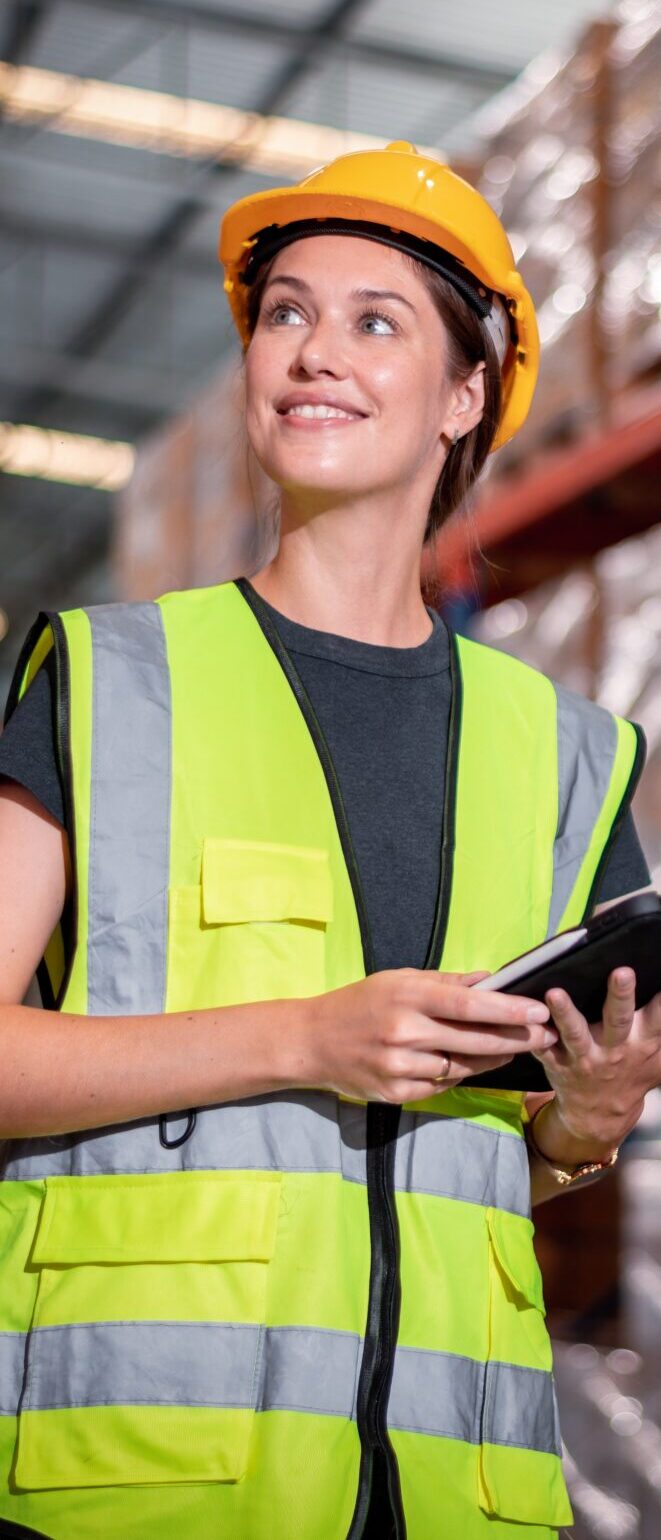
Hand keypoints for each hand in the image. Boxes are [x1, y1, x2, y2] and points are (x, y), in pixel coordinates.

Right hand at [299, 968, 556, 1103]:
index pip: (468, 1003)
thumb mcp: (397, 980)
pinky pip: (442, 1086)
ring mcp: (400, 1066)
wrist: (312, 1042)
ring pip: (462, 1067)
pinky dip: (457, 1074)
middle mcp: (405, 1032)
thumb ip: (444, 982)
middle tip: (546, 1035)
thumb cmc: (359, 1004)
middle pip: (474, 1040)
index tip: (539, 1010)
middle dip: (516, 1038)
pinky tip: (467, 1064)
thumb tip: (488, 979)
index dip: (508, 1008)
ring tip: (512, 1048)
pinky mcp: (396, 1092)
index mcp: (407, 996)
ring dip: (492, 1059)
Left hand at [534, 969, 660, 1159]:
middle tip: (622, 972)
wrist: (601, 1114)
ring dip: (565, 1014)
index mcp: (641, 1043)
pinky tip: (526, 1018)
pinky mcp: (557, 1064)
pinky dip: (534, 1036)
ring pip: (575, 1033)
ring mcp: (584, 1058)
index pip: (658, 1018)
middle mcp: (614, 1049)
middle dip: (621, 996)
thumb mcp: (657, 1059)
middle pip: (618, 1019)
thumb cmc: (632, 1073)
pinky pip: (543, 1049)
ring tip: (555, 993)